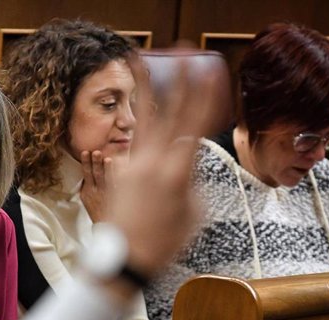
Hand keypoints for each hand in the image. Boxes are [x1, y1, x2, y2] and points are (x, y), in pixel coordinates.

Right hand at [79, 150, 114, 222]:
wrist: (104, 224)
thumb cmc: (95, 209)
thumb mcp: (85, 198)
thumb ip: (86, 185)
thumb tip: (87, 169)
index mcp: (88, 191)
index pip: (86, 173)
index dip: (86, 163)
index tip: (85, 152)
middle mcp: (98, 191)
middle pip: (97, 175)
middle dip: (96, 163)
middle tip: (96, 152)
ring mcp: (109, 194)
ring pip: (108, 180)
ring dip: (108, 169)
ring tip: (108, 159)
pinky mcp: (118, 197)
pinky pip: (120, 186)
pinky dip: (121, 178)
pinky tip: (124, 169)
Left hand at [107, 46, 221, 278]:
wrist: (123, 259)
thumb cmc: (164, 242)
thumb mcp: (193, 214)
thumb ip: (192, 184)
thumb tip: (186, 167)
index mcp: (176, 173)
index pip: (193, 125)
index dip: (203, 96)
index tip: (210, 73)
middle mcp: (152, 162)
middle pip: (166, 112)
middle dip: (175, 79)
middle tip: (179, 52)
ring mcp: (132, 165)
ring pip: (142, 119)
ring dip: (144, 88)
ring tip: (139, 61)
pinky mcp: (119, 171)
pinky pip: (133, 141)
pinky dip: (139, 122)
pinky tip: (141, 108)